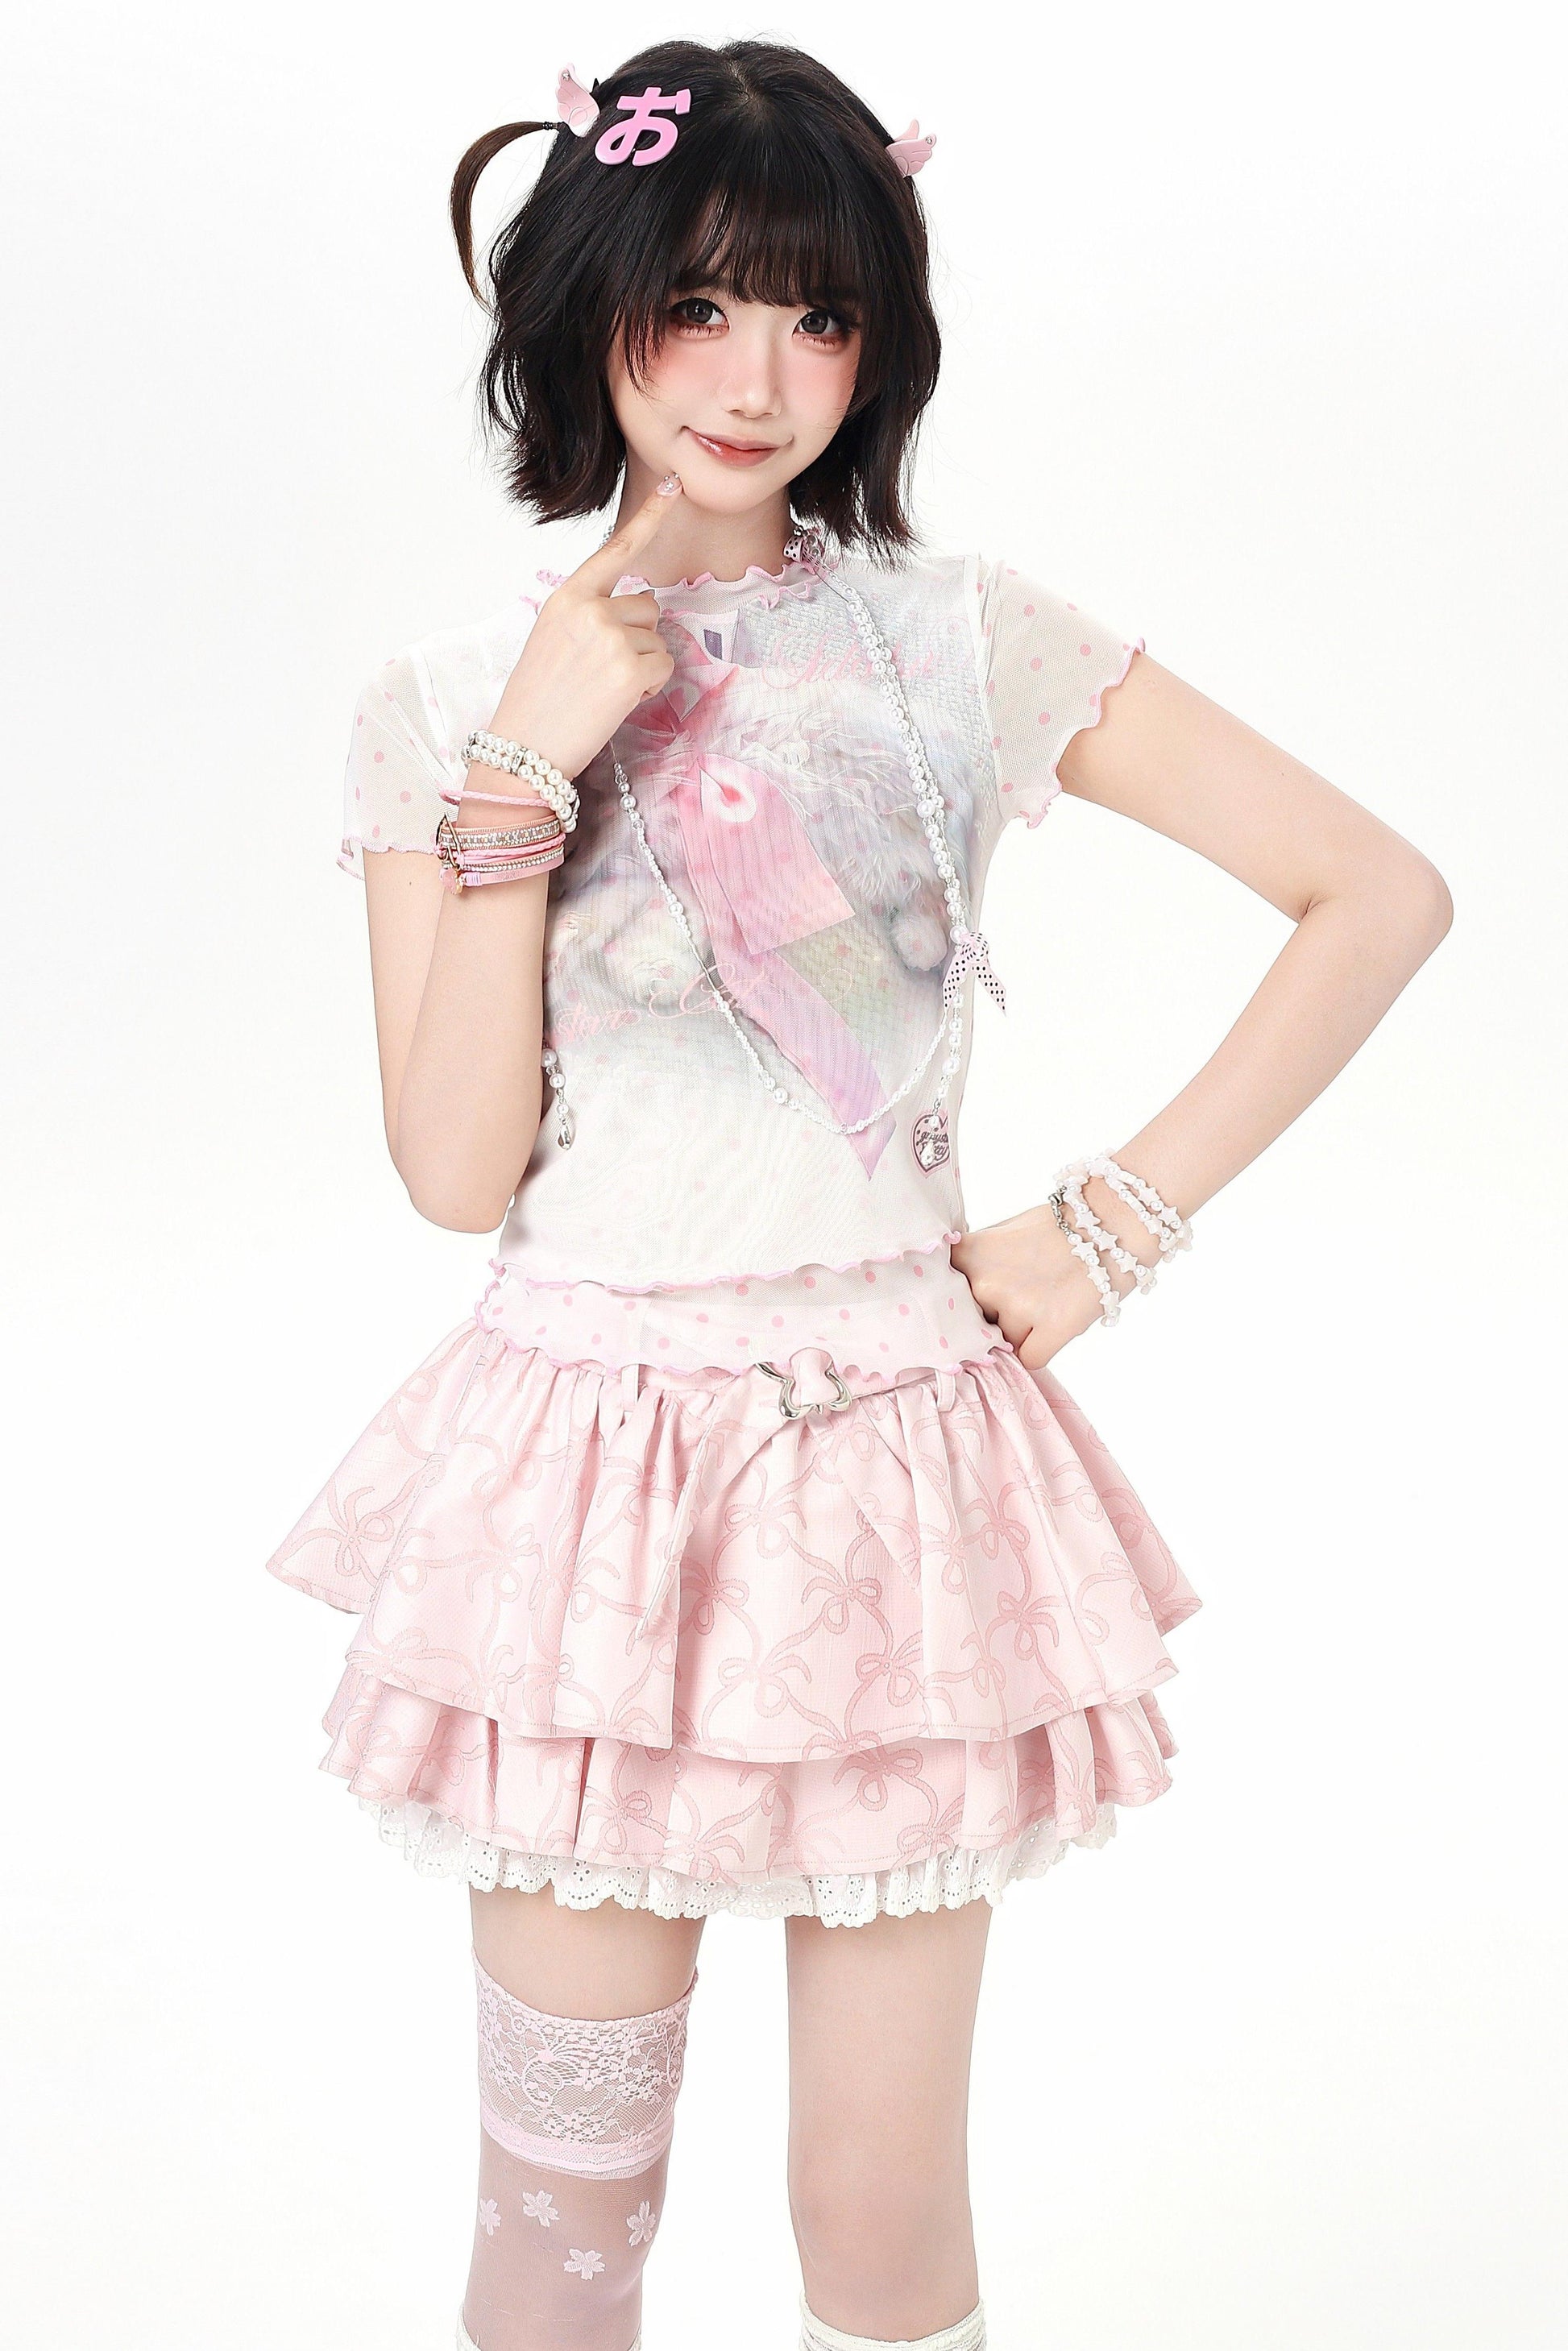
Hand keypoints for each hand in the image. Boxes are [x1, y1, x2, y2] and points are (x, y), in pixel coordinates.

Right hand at [484, 474, 683, 781]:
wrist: (523, 749)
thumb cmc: (538, 700)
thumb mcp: (553, 639)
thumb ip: (589, 615)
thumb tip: (638, 610)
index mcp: (567, 597)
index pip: (616, 549)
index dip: (650, 517)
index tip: (673, 485)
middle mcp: (590, 609)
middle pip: (649, 606)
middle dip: (638, 636)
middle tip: (602, 671)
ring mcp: (611, 637)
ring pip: (658, 639)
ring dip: (643, 665)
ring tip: (604, 689)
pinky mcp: (630, 669)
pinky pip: (664, 667)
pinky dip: (649, 686)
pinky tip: (617, 701)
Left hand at [951, 1193, 1155, 1370]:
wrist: (1115, 1222)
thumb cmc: (1061, 1225)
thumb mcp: (1004, 1231)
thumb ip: (973, 1262)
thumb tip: (948, 1291)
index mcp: (969, 1254)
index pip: (940, 1295)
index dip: (954, 1302)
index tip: (962, 1304)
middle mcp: (986, 1282)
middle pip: (971, 1324)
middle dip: (990, 1317)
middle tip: (1020, 1296)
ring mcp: (1018, 1308)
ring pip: (1004, 1342)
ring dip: (1021, 1331)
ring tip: (1046, 1301)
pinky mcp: (1052, 1330)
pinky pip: (1030, 1359)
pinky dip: (1040, 1348)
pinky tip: (1054, 1323)